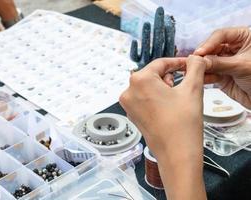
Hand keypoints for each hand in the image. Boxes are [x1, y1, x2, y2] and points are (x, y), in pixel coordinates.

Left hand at [119, 56, 206, 199]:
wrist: (176, 154)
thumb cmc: (182, 124)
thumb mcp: (193, 89)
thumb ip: (194, 68)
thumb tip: (195, 58)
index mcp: (140, 80)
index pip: (160, 63)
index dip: (177, 62)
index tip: (188, 65)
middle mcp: (128, 91)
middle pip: (152, 75)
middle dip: (169, 77)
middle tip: (183, 86)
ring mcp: (128, 105)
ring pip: (148, 87)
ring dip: (163, 88)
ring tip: (176, 100)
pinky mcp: (132, 115)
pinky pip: (144, 99)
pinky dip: (156, 98)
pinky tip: (168, 108)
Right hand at [194, 27, 250, 108]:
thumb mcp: (242, 66)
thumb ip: (220, 63)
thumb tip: (201, 61)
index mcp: (243, 38)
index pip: (221, 35)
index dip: (209, 43)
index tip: (200, 52)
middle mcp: (233, 48)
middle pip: (211, 48)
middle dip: (202, 55)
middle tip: (194, 62)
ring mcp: (226, 62)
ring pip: (207, 61)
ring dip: (199, 66)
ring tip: (191, 69)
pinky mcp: (221, 75)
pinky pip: (208, 74)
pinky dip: (203, 76)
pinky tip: (198, 77)